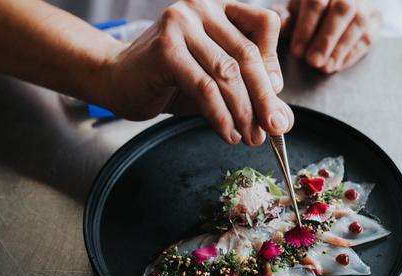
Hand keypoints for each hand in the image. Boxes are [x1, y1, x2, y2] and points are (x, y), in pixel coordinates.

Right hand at [101, 0, 293, 145]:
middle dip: (264, 98)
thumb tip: (283, 119)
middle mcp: (201, 7)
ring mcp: (181, 24)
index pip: (264, 26)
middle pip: (248, 54)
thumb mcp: (216, 79)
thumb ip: (248, 89)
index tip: (275, 99)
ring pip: (227, 73)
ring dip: (244, 112)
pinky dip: (221, 116)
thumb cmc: (170, 79)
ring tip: (251, 138)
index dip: (273, 64)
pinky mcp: (165, 49)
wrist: (118, 80)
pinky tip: (228, 134)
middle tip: (274, 129)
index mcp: (220, 7)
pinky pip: (204, 88)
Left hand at [273, 0, 380, 72]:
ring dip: (340, 48)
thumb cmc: (309, 10)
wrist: (335, 7)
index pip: (316, 1)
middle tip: (312, 62)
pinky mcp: (375, 21)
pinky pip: (368, 37)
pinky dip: (352, 53)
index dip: (306, 28)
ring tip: (324, 67)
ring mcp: (365, 5)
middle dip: (326, 39)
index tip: (297, 51)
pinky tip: (337, 65)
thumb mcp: (293, 10)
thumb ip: (284, 16)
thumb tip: (282, 25)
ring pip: (358, 22)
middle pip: (342, 9)